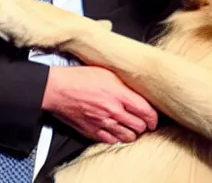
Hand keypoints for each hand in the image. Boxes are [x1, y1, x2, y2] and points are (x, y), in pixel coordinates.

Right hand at [42, 66, 157, 143]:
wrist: (58, 88)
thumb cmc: (80, 76)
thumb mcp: (107, 71)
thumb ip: (124, 83)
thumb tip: (138, 89)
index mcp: (119, 94)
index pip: (146, 111)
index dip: (153, 117)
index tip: (153, 117)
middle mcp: (114, 111)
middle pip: (140, 126)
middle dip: (144, 124)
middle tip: (143, 121)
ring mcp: (103, 123)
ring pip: (128, 136)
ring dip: (132, 132)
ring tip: (131, 126)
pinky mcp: (93, 131)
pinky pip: (112, 141)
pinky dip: (117, 138)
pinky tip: (116, 131)